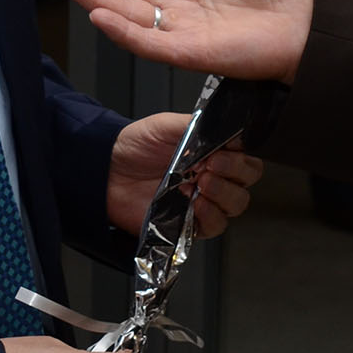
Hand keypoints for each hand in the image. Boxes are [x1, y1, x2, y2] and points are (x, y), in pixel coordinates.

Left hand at [105, 112, 263, 237]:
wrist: (106, 171)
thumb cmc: (134, 146)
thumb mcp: (167, 125)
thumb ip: (199, 126)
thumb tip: (227, 131)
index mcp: (212, 154)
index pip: (245, 160)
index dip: (239, 158)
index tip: (223, 151)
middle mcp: (212, 179)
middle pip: (245, 183)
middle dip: (235, 174)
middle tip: (211, 166)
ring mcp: (201, 202)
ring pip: (235, 206)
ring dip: (224, 195)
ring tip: (201, 185)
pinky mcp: (187, 225)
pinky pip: (213, 227)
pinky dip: (210, 216)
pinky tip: (196, 205)